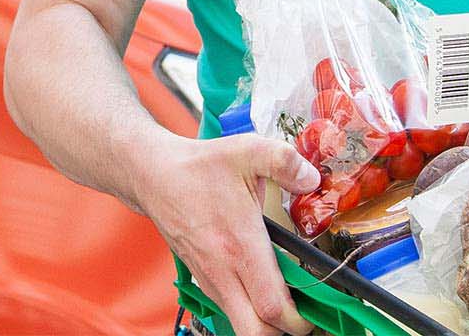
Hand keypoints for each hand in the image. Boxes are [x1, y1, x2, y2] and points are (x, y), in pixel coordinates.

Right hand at [130, 131, 319, 335]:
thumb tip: (312, 179)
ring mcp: (210, 278)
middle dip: (282, 332)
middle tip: (302, 316)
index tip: (313, 312)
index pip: (271, 307)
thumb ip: (285, 161)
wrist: (155, 176)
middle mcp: (223, 271)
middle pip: (255, 332)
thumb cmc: (199, 167)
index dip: (298, 320)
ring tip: (285, 298)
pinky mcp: (202, 277)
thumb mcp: (246, 151)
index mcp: (240, 246)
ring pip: (240, 324)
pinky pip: (229, 308)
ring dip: (264, 322)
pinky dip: (248, 309)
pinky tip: (261, 285)